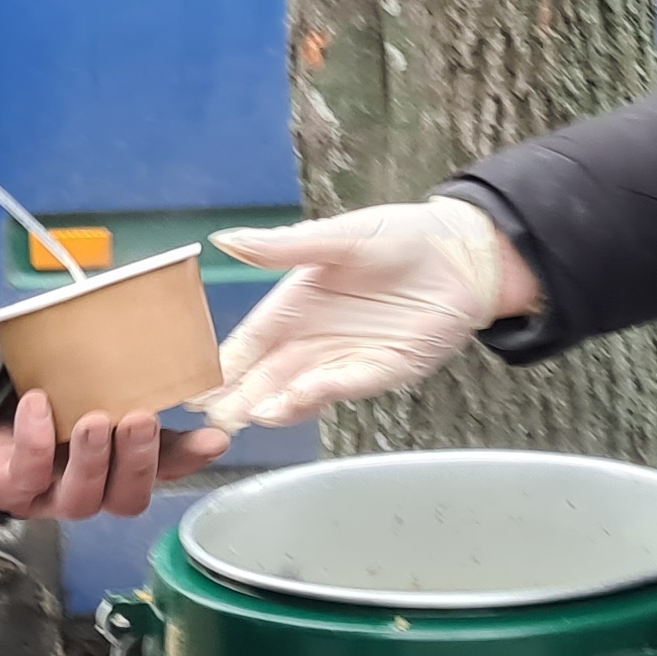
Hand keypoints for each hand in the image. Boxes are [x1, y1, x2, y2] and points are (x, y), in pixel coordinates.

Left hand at [0, 392, 230, 519]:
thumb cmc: (53, 401)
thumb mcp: (96, 392)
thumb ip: (137, 393)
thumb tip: (193, 389)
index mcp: (120, 468)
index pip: (163, 472)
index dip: (187, 460)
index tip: (212, 438)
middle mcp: (92, 490)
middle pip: (125, 499)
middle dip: (136, 462)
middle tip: (140, 420)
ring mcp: (50, 496)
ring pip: (80, 500)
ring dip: (91, 461)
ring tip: (92, 421)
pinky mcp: (8, 489)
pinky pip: (24, 476)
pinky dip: (33, 441)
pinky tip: (38, 405)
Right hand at [204, 201, 540, 431]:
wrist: (464, 254)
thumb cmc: (400, 237)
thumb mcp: (338, 237)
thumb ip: (284, 247)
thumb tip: (225, 240)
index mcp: (293, 306)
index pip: (248, 343)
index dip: (222, 365)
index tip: (192, 385)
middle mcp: (312, 340)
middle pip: (266, 377)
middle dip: (239, 399)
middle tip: (210, 418)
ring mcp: (345, 360)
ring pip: (298, 391)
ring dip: (273, 405)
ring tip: (247, 415)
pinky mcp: (382, 371)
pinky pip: (343, 387)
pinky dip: (318, 395)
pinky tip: (293, 401)